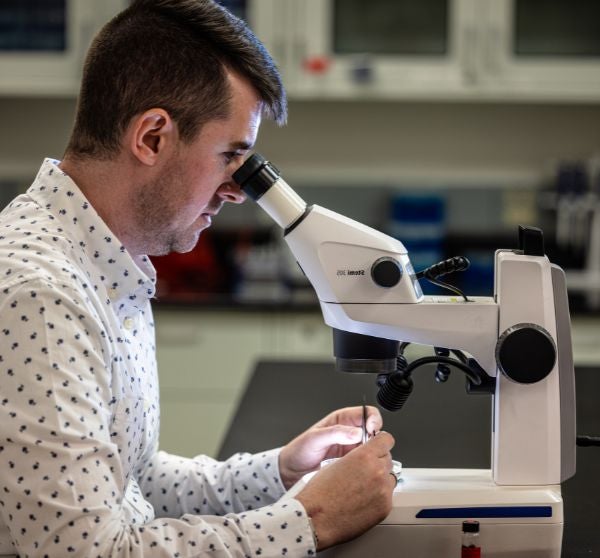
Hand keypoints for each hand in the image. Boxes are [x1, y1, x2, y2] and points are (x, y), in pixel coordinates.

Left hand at [279, 406, 382, 488]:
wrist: (291, 470)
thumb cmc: (299, 450)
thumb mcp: (315, 438)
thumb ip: (335, 433)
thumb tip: (356, 432)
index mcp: (341, 419)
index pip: (367, 413)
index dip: (374, 420)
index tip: (373, 430)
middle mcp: (349, 432)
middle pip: (374, 431)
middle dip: (375, 439)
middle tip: (369, 448)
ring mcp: (351, 447)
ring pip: (372, 447)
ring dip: (372, 453)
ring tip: (364, 460)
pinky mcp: (352, 462)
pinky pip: (365, 461)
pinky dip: (367, 464)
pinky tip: (361, 469)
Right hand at [294, 431, 395, 550]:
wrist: (316, 518)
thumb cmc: (320, 492)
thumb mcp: (336, 462)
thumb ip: (357, 456)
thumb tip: (367, 455)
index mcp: (365, 456)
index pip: (386, 440)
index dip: (381, 442)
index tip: (379, 446)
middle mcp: (377, 471)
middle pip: (388, 458)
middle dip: (378, 462)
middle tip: (364, 471)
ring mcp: (383, 491)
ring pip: (390, 478)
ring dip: (380, 479)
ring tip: (363, 487)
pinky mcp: (385, 507)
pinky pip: (388, 496)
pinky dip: (379, 496)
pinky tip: (363, 500)